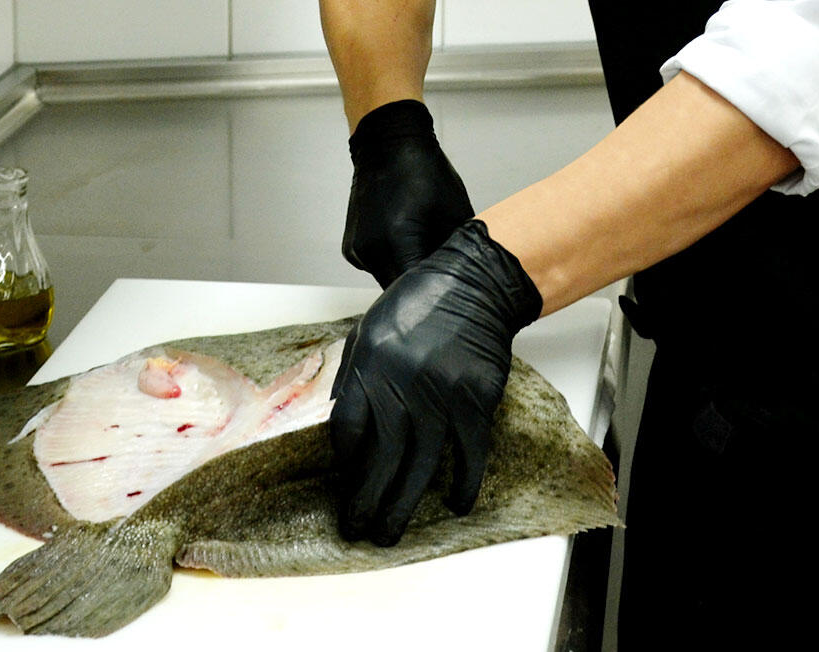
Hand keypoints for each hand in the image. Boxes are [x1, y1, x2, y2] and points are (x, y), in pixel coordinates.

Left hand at [330, 219, 542, 545]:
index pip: (349, 427)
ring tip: (390, 533)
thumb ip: (356, 375)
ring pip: (420, 464)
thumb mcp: (370, 329)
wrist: (476, 285)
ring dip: (404, 504)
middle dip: (366, 499)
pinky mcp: (476, 400)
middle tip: (358, 528)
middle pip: (381, 456)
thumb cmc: (420, 304)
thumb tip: (342, 424)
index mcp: (371, 363)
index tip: (345, 479)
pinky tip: (456, 503)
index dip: (345, 460)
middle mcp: (403, 382)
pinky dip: (464, 482)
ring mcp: (442, 394)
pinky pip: (469, 452)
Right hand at [344, 98, 474, 287]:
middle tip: (449, 284)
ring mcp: (358, 251)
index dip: (442, 296)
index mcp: (397, 241)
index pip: (422, 290)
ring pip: (389, 282)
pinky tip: (408, 244)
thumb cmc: (424, 171)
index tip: (460, 296)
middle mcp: (371, 251)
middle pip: (402, 291)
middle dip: (426, 290)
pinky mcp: (352, 249)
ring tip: (430, 260)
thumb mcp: (455, 212)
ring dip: (409, 277)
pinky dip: (395, 265)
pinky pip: (378, 269)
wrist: (386, 144)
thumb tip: (475, 276)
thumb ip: (461, 251)